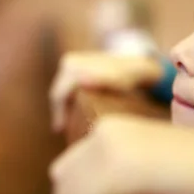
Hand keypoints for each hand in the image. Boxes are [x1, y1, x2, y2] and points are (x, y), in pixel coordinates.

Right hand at [48, 52, 162, 131]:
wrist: (136, 66)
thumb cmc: (127, 77)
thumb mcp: (117, 80)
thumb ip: (102, 81)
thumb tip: (82, 81)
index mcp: (72, 66)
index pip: (58, 95)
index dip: (58, 114)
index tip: (60, 130)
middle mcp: (69, 61)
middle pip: (57, 93)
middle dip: (59, 112)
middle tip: (61, 131)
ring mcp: (71, 62)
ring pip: (60, 91)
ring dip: (63, 108)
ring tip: (66, 127)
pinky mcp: (75, 67)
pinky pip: (67, 87)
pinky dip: (68, 100)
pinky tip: (72, 115)